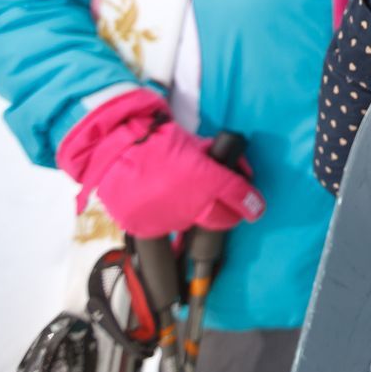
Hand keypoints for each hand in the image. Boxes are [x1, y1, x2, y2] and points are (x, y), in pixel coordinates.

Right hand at [56, 90, 262, 236]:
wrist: (114, 150)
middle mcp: (193, 205)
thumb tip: (234, 169)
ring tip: (184, 198)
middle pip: (224, 220)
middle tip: (228, 206)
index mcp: (209, 180)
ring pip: (194, 227)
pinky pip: (165, 229)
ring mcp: (170, 220)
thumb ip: (213, 159)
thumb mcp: (194, 144)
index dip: (251, 203)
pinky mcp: (148, 230)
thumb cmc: (156, 141)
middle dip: (230, 214)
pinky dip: (167, 218)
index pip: (240, 197)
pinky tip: (161, 203)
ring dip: (195, 215)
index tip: (256, 208)